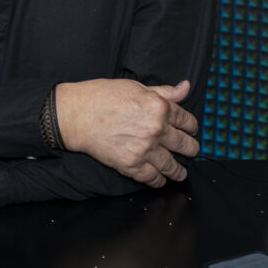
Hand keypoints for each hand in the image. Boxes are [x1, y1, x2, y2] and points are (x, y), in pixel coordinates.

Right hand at [55, 79, 198, 188]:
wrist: (76, 115)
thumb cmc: (101, 96)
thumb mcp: (136, 87)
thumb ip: (164, 91)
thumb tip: (186, 87)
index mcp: (159, 107)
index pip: (187, 120)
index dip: (192, 127)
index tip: (191, 130)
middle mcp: (156, 129)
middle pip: (185, 145)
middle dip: (191, 149)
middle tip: (191, 151)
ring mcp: (145, 149)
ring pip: (172, 165)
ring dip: (179, 170)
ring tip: (181, 173)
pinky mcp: (132, 165)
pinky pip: (153, 178)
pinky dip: (159, 181)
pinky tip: (161, 180)